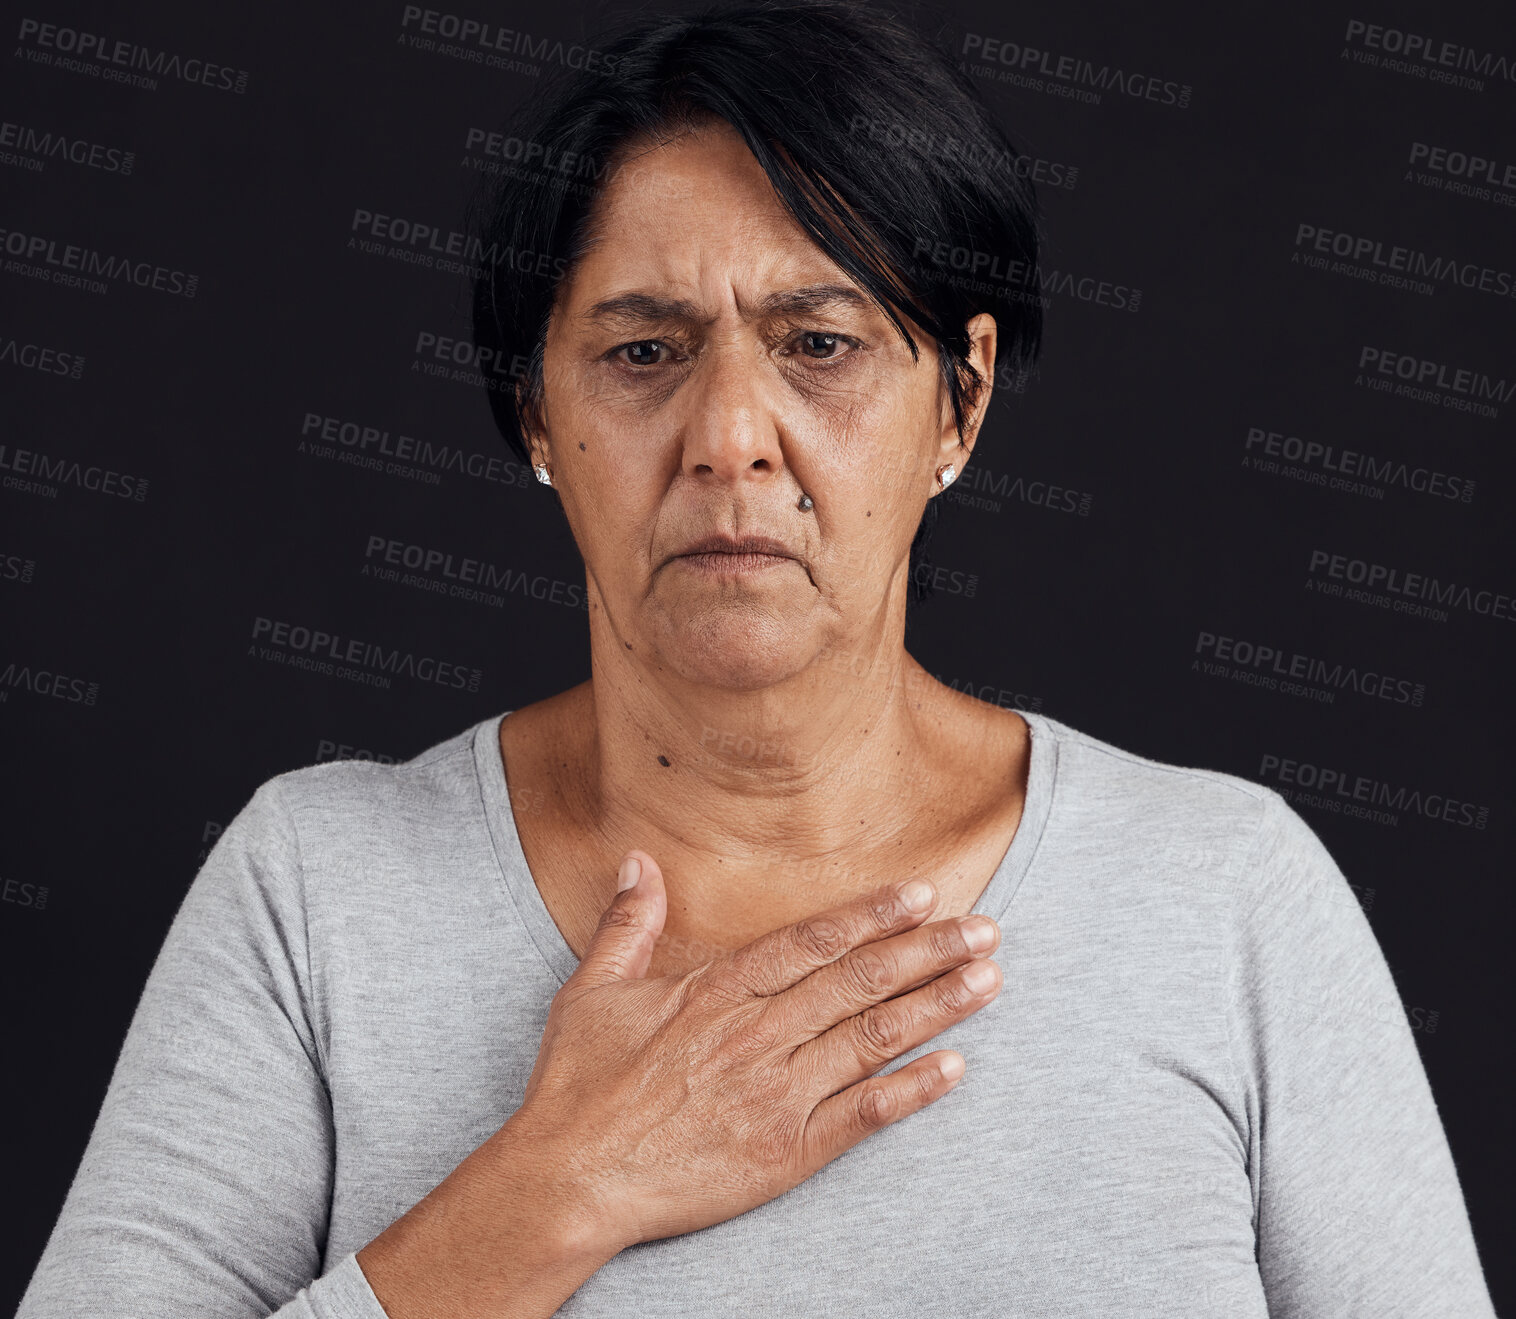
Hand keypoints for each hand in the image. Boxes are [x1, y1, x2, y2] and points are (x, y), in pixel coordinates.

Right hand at [505, 850, 1002, 1252]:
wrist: (569, 1180)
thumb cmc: (577, 1087)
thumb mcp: (591, 991)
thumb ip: (628, 924)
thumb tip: (639, 861)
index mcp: (716, 992)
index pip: (812, 941)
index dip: (872, 914)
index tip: (920, 893)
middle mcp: (757, 1035)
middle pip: (859, 981)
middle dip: (928, 950)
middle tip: (983, 927)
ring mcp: (777, 1095)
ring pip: (873, 1038)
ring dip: (936, 1006)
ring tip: (987, 979)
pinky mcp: (786, 1152)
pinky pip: (864, 1115)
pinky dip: (912, 1091)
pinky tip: (955, 1069)